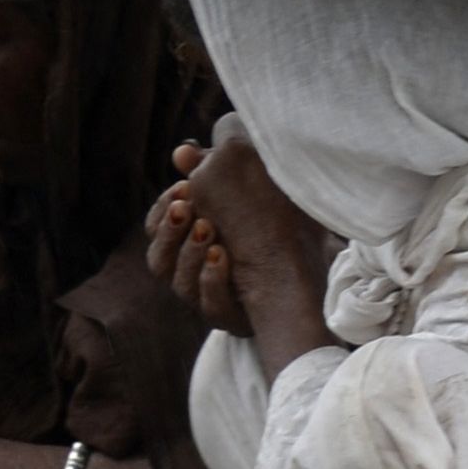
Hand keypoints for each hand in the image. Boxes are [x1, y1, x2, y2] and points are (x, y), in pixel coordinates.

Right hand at [165, 130, 330, 368]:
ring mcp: (209, 298)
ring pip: (178, 284)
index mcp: (190, 244)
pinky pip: (210, 306)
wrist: (311, 269)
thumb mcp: (244, 194)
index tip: (183, 189)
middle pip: (158, 260)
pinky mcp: (230, 317)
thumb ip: (213, 172)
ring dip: (189, 254)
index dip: (162, 211)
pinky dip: (213, 279)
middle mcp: (192, 274)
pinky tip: (223, 257)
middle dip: (169, 232)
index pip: (156, 229)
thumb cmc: (272, 229)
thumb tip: (183, 150)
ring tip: (209, 229)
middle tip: (189, 207)